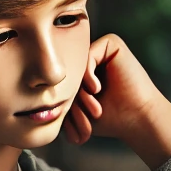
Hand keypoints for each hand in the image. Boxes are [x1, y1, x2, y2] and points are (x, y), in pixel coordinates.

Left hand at [65, 34, 170, 168]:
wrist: (138, 119)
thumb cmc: (111, 119)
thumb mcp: (76, 110)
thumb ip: (58, 99)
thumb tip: (32, 99)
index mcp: (85, 73)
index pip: (61, 82)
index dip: (66, 103)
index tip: (77, 127)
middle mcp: (93, 59)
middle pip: (66, 73)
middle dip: (73, 98)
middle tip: (89, 114)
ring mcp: (103, 50)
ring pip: (76, 66)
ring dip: (80, 90)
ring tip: (95, 108)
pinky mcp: (113, 44)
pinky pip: (87, 55)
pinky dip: (88, 74)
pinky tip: (97, 89)